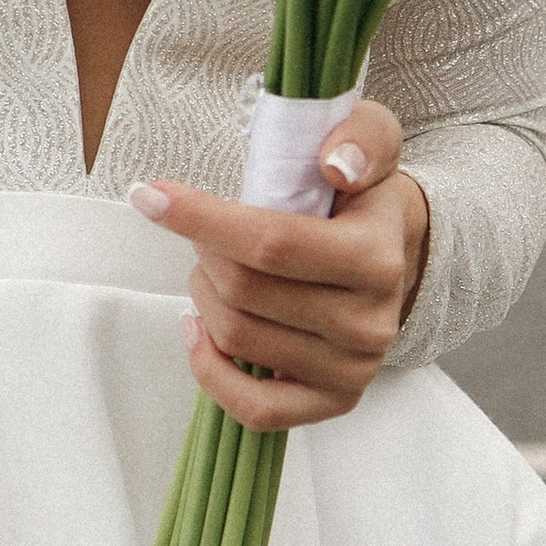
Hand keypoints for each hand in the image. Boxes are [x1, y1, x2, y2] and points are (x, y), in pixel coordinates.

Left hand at [132, 99, 428, 429]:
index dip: (201, 218)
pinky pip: (253, 407)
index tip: (150, 195)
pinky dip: (209, 367)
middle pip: (242, 291)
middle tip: (206, 232)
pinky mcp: (333, 402)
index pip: (272, 243)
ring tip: (214, 268)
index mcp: (376, 257)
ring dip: (202, 295)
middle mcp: (369, 322)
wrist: (395, 254)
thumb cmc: (362, 197)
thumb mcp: (372, 142)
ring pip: (236, 337)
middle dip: (203, 252)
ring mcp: (352, 370)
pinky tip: (199, 327)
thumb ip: (361, 137)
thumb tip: (336, 165)